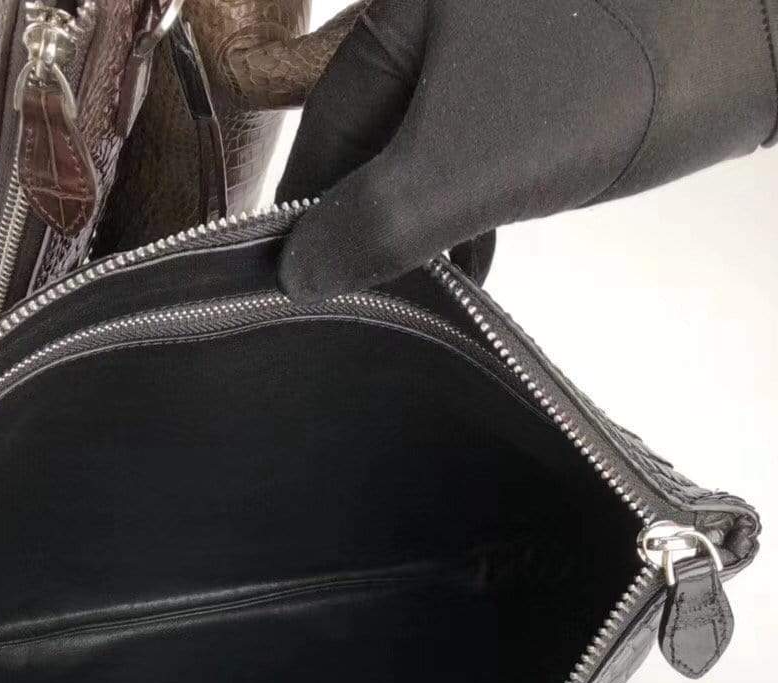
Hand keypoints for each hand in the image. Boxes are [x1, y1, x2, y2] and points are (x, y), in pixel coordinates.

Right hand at [278, 0, 777, 297]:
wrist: (754, 37)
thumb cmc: (606, 79)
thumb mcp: (466, 164)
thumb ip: (374, 223)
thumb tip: (297, 276)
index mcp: (402, 11)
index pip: (322, 132)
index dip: (305, 217)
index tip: (296, 290)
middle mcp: (443, 19)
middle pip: (372, 143)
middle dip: (365, 228)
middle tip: (357, 307)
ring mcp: (500, 45)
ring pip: (429, 152)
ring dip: (420, 229)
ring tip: (414, 299)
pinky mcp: (554, 77)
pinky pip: (482, 152)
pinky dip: (470, 210)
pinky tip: (474, 262)